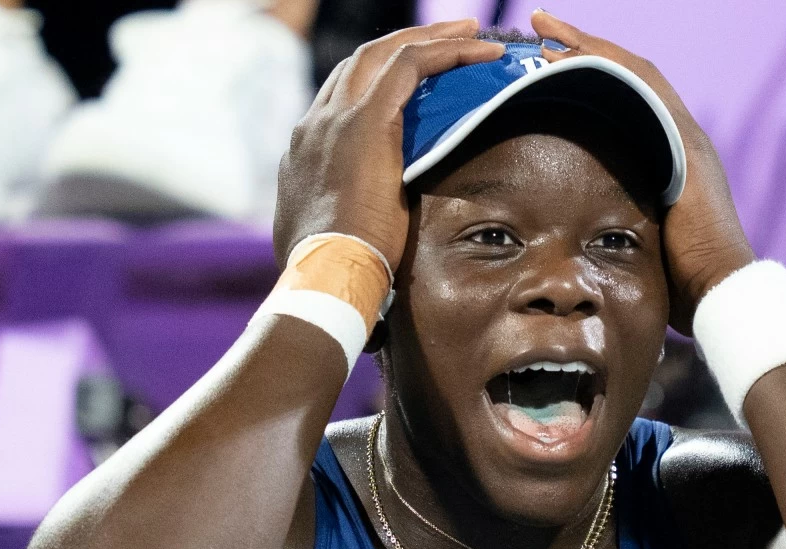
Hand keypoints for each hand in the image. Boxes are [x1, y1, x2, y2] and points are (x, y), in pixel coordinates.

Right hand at [273, 21, 503, 268]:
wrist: (325, 277)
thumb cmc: (334, 274)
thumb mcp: (331, 240)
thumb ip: (341, 223)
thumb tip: (355, 236)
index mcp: (306, 152)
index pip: (341, 98)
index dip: (376, 82)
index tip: (412, 82)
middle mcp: (314, 125)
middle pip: (360, 64)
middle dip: (405, 44)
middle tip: (448, 38)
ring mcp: (334, 119)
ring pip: (383, 54)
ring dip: (430, 39)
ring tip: (469, 33)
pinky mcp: (365, 122)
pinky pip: (409, 66)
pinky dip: (445, 52)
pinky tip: (479, 50)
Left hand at [534, 11, 754, 334]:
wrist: (719, 292)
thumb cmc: (679, 286)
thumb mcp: (637, 247)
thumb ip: (615, 231)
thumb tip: (574, 244)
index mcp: (670, 158)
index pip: (626, 100)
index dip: (588, 75)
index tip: (546, 61)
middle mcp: (681, 138)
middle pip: (627, 75)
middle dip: (582, 47)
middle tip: (539, 27)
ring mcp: (686, 137)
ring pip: (631, 72)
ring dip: (587, 47)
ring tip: (544, 31)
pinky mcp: (685, 143)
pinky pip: (641, 88)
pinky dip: (606, 65)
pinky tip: (571, 54)